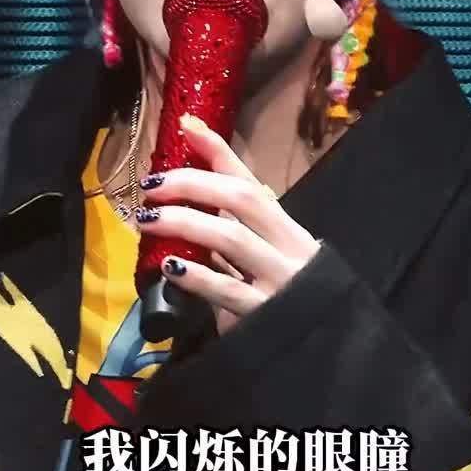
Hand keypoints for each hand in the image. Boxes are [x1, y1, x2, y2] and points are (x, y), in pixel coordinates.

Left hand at [136, 116, 320, 333]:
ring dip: (184, 223)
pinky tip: (169, 267)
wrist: (321, 344)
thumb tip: (187, 193)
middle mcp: (287, 246)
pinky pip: (225, 289)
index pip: (249, 180)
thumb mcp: (259, 258)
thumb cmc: (282, 297)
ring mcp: (278, 279)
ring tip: (148, 220)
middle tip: (152, 186)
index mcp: (285, 227)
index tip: (187, 126)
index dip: (218, 151)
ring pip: (231, 238)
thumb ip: (232, 229)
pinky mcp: (264, 314)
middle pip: (241, 200)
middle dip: (193, 185)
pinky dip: (195, 275)